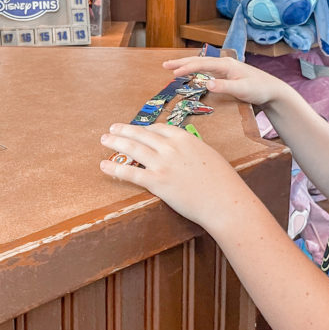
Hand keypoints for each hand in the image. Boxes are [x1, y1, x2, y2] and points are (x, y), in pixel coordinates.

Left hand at [100, 122, 250, 228]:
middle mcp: (171, 147)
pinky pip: (131, 172)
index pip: (159, 129)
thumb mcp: (208, 155)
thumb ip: (192, 150)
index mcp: (184, 138)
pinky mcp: (157, 182)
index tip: (138, 130)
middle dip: (124, 130)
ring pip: (132, 148)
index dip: (145, 128)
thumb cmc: (222, 181)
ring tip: (105, 139)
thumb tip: (185, 152)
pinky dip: (115, 168)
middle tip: (112, 129)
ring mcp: (162, 164)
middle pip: (141, 134)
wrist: (224, 201)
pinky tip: (104, 166)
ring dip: (116, 142)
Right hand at [161, 55, 287, 107]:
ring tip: (172, 68)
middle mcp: (224, 63)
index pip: (202, 64)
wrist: (272, 90)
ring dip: (187, 65)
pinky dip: (195, 70)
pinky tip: (191, 73)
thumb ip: (224, 87)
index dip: (186, 67)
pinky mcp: (227, 74)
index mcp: (226, 64)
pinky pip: (206, 70)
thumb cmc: (259, 89)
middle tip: (165, 65)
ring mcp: (225, 68)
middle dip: (181, 62)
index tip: (173, 73)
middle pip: (199, 60)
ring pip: (202, 64)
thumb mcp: (241, 90)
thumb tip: (206, 84)